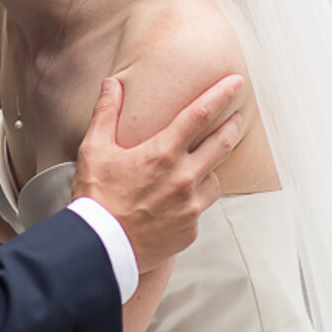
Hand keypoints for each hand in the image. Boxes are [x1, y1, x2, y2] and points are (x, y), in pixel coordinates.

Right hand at [70, 75, 243, 272]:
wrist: (99, 248)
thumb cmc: (96, 197)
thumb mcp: (94, 150)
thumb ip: (106, 113)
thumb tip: (112, 84)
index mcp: (163, 153)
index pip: (200, 114)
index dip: (221, 94)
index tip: (236, 82)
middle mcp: (183, 178)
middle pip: (222, 144)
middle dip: (232, 126)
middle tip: (237, 116)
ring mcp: (190, 207)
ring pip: (214, 180)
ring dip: (210, 169)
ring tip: (200, 165)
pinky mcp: (190, 230)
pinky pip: (200, 208)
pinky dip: (192, 200)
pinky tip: (176, 201)